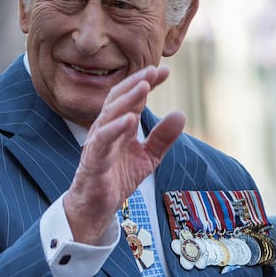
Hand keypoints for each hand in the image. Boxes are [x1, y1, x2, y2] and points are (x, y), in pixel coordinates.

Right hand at [63, 66, 184, 243]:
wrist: (96, 206)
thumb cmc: (117, 178)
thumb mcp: (148, 157)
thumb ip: (163, 138)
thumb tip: (181, 115)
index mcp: (118, 125)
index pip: (133, 98)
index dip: (147, 83)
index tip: (164, 70)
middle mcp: (106, 128)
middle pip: (119, 98)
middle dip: (136, 83)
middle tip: (153, 71)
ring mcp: (98, 142)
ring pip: (110, 114)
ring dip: (127, 99)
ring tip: (144, 87)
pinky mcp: (94, 159)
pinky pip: (103, 140)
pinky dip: (116, 128)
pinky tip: (130, 119)